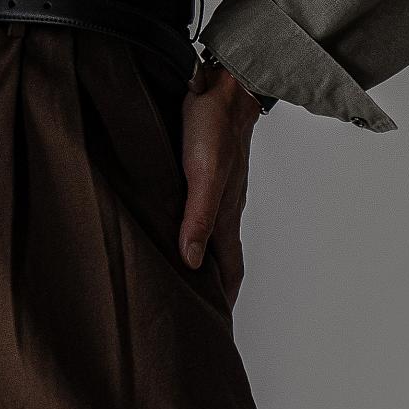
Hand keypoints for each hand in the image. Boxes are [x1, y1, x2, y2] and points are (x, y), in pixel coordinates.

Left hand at [178, 58, 263, 307]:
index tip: (218, 326)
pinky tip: (178, 231)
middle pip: (223, 259)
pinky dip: (193, 233)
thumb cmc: (212, 127)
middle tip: (201, 315)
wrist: (221, 82)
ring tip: (187, 282)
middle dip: (216, 289)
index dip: (225, 299)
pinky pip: (200, 213)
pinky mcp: (203, 173)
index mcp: (226, 216)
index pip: (230, 270)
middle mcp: (223, 208)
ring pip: (211, 236)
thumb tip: (192, 263)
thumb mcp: (202, 175)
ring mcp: (215, 191)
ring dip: (203, 261)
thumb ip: (198, 218)